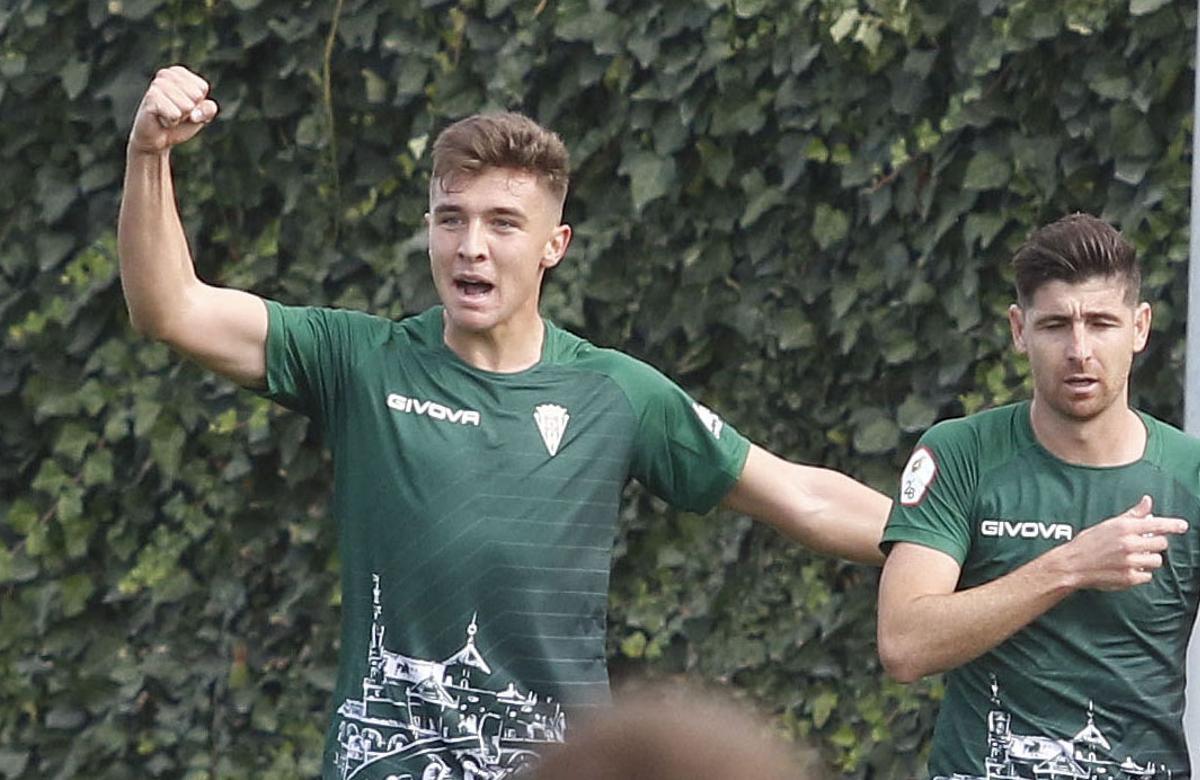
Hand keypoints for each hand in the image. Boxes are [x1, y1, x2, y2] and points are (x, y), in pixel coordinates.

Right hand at [128, 66, 217, 154]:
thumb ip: (209, 109)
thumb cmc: (179, 122)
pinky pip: (175, 114)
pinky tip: (161, 119)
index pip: (202, 87)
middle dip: (189, 111)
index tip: (185, 108)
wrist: (156, 138)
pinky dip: (172, 122)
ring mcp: (156, 85)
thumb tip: (195, 113)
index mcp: (178, 72)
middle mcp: (165, 74)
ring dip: (180, 117)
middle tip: (175, 113)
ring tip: (168, 116)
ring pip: (187, 106)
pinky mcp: (150, 98)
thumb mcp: (200, 115)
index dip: (198, 104)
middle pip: (196, 96)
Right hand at [1059, 495, 1187, 590]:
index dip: (1173, 525)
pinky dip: (1141, 572)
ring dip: (1149, 559)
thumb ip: (1132, 514)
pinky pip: (1147, 575)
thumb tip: (1147, 501)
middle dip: (1155, 544)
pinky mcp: (1129, 578)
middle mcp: (1129, 544)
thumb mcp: (1109, 524)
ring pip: (1156, 560)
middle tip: (1144, 544)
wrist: (1073, 564)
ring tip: (1134, 558)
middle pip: (1161, 543)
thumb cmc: (1088, 543)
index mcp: (1124, 528)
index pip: (1157, 524)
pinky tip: (1128, 568)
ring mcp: (1130, 562)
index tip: (1182, 526)